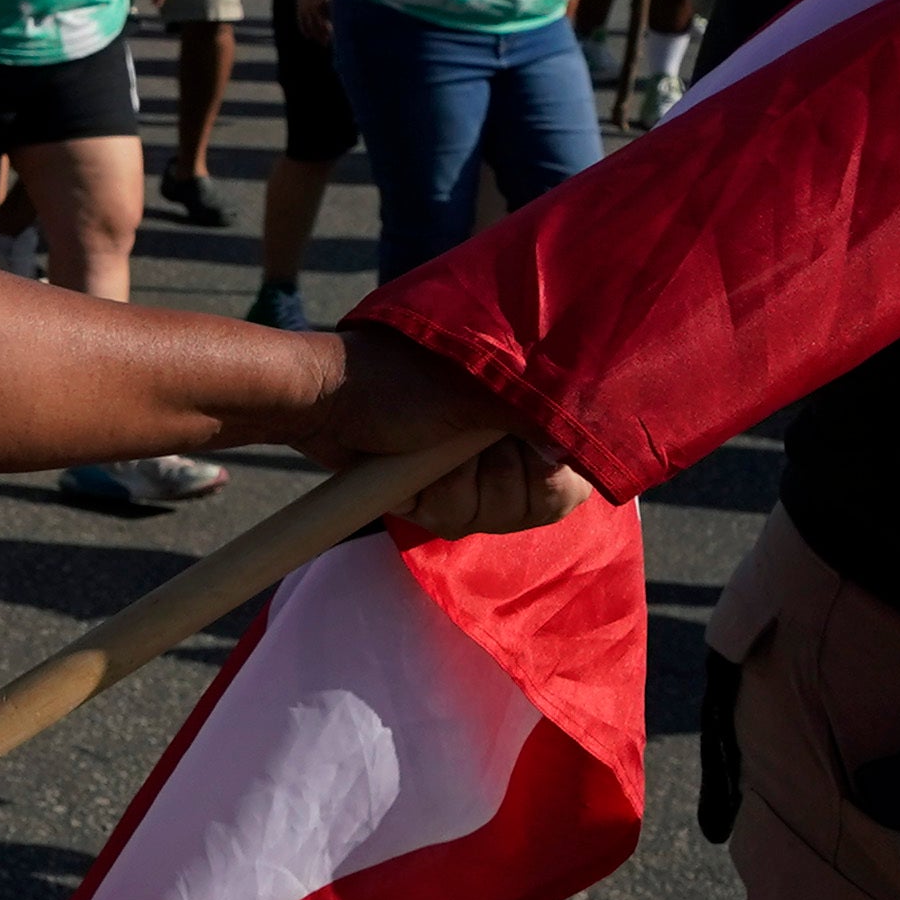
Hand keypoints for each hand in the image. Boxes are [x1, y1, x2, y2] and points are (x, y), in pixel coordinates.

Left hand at [314, 326, 598, 538]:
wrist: (324, 397)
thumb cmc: (398, 378)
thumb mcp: (475, 393)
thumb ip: (534, 418)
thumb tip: (572, 451)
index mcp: (526, 410)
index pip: (575, 472)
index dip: (552, 478)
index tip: (528, 460)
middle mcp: (505, 444)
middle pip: (532, 503)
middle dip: (492, 482)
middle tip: (459, 446)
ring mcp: (468, 472)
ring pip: (487, 516)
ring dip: (452, 489)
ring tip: (425, 454)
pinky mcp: (434, 494)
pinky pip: (450, 520)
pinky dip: (426, 499)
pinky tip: (406, 476)